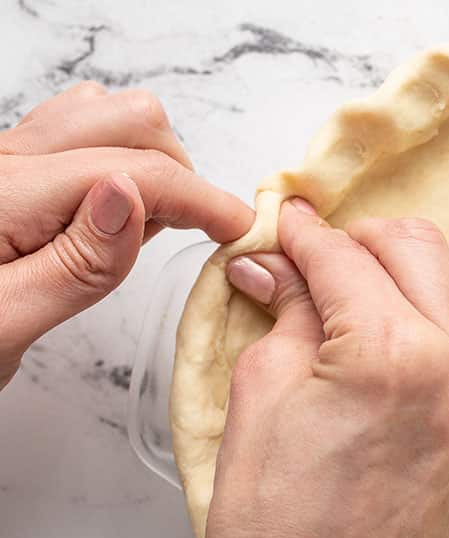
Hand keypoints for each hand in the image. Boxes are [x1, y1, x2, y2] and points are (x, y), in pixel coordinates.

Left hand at [0, 82, 252, 386]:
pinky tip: (115, 217)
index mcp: (6, 197)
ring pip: (103, 117)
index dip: (202, 198)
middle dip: (179, 172)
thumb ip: (77, 264)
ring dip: (149, 159)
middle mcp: (3, 164)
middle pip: (126, 120)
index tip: (243, 230)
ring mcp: (3, 164)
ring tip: (153, 226)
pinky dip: (119, 161)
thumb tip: (133, 196)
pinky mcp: (5, 177)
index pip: (134, 171)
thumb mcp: (6, 327)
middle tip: (195, 235)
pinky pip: (76, 137)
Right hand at [202, 199, 448, 537]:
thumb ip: (284, 309)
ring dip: (423, 288)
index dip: (302, 232)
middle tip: (326, 263)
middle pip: (422, 251)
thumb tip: (279, 260)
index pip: (344, 255)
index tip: (288, 224)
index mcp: (391, 352)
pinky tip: (415, 370)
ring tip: (376, 315)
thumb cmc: (271, 522)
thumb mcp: (260, 393)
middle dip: (366, 244)